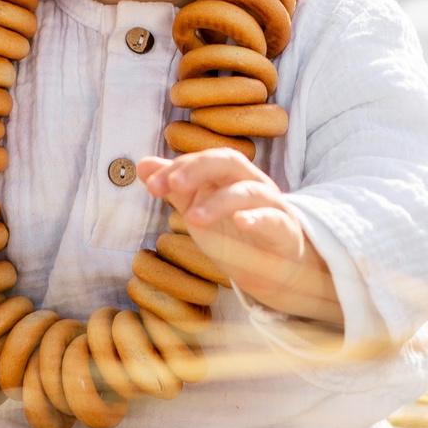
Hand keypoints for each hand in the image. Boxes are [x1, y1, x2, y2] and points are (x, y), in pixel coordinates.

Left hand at [134, 151, 341, 326]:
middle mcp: (251, 182)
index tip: (152, 185)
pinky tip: (240, 223)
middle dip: (199, 168)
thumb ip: (175, 188)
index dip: (178, 168)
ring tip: (193, 217)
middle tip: (173, 185)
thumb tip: (143, 165)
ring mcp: (270, 205)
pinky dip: (256, 219)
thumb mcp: (199, 209)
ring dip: (219, 201)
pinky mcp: (284, 230)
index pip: (204, 159)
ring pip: (248, 191)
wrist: (273, 267)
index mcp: (230, 175)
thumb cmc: (234, 232)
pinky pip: (272, 219)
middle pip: (229, 161)